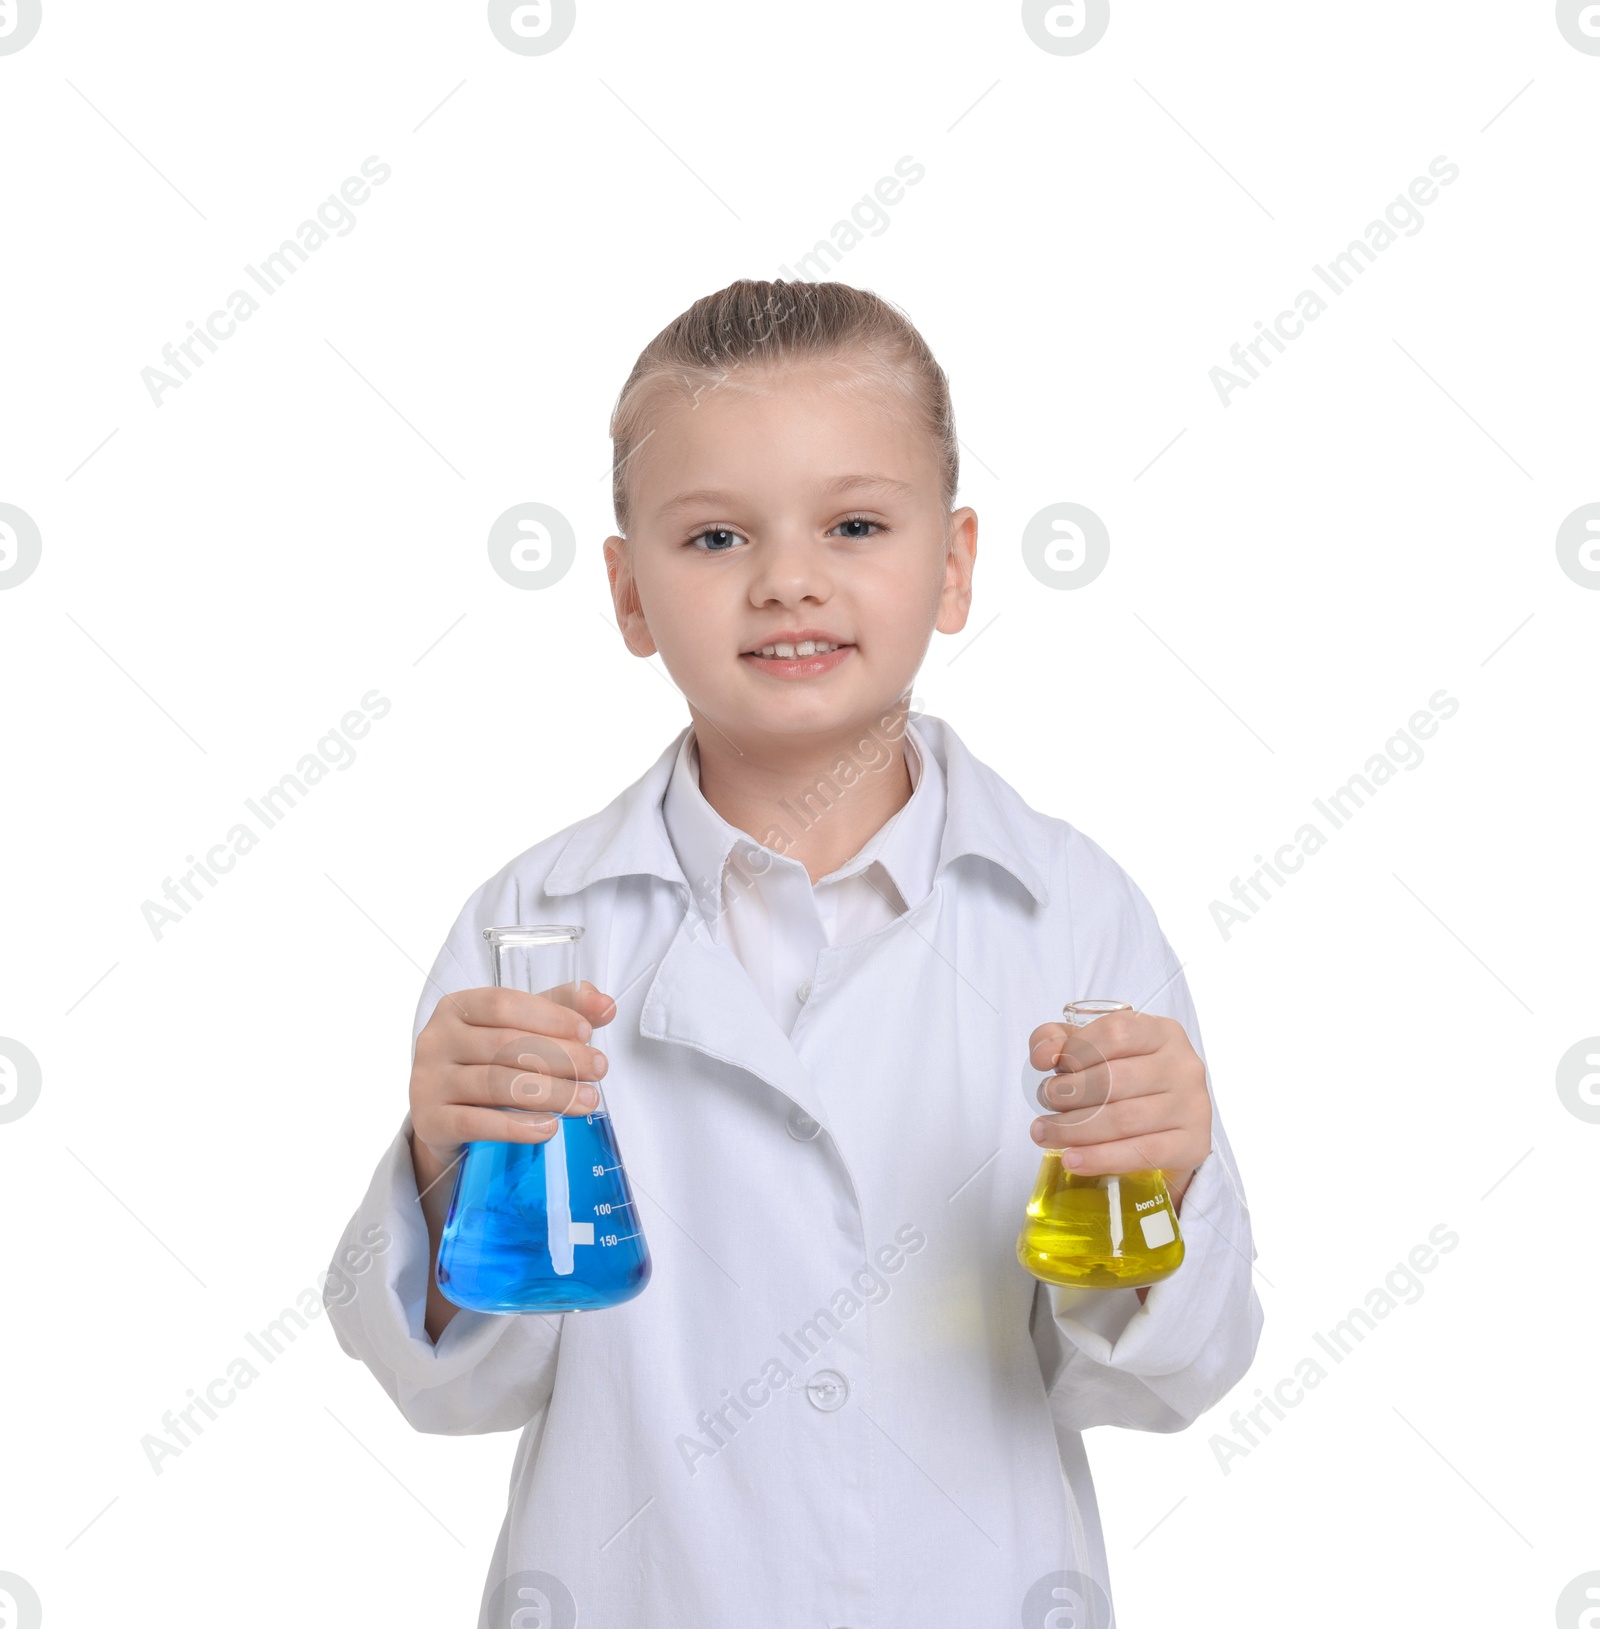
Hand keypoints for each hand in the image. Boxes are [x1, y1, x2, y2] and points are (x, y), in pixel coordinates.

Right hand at [409, 979, 616, 1187]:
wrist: (444, 1116)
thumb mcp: (521, 1028)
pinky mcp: (429, 1121)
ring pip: (495, 1084)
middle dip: (560, 1058)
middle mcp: (436, 1039)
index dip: (549, 1017)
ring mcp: (428, 1081)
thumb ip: (562, 1009)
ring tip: (586, 1101)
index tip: (587, 1032)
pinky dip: (516, 1126)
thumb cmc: (487, 1062)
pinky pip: (476, 1123)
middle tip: (598, 1070)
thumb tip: (605, 1004)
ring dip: (549, 1094)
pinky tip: (548, 1127)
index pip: (504, 1004)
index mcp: (457, 1007)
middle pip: (504, 1045)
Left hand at [1026, 1009, 1210, 1206]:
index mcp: (1162, 1032)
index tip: (1047, 1068)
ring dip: (1074, 1129)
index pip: (1115, 1033)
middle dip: (1068, 1094)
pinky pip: (1142, 1153)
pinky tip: (1072, 1159)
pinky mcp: (1192, 1144)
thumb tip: (1043, 1055)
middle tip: (1044, 1102)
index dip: (1075, 1050)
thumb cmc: (1123, 1077)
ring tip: (1044, 1133)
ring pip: (1123, 1119)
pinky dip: (1100, 1158)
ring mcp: (1193, 1106)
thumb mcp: (1091, 1048)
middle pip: (1114, 1079)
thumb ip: (1058, 1039)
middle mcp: (1183, 1065)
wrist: (1166, 1125)